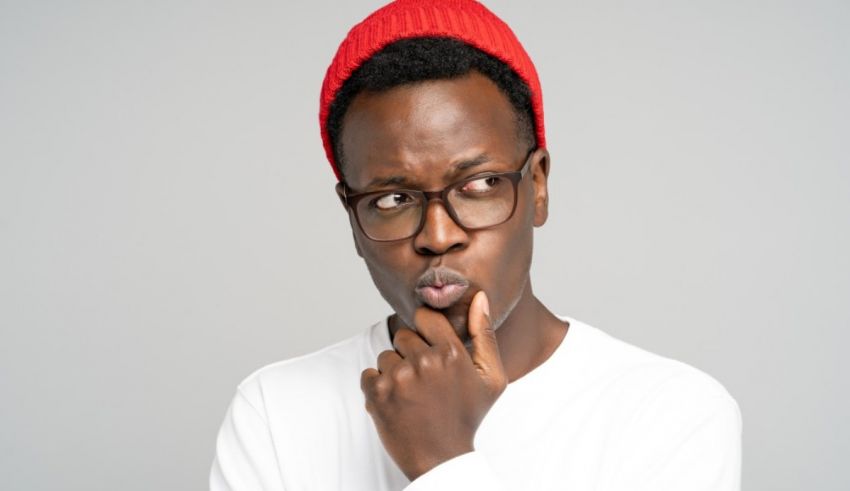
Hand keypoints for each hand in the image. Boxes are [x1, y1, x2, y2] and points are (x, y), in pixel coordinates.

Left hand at [360, 291, 507, 480]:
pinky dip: (377, 387)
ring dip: (394, 372)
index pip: (424, 316)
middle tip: (424, 380)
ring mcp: (399, 376)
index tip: (429, 348)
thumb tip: (479, 297)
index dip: (425, 331)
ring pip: (385, 355)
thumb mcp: (492, 378)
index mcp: (451, 352)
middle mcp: (424, 360)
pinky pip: (368, 373)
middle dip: (410, 354)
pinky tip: (396, 403)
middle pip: (403, 336)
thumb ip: (485, 334)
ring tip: (412, 395)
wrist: (442, 460)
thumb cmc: (467, 417)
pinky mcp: (377, 392)